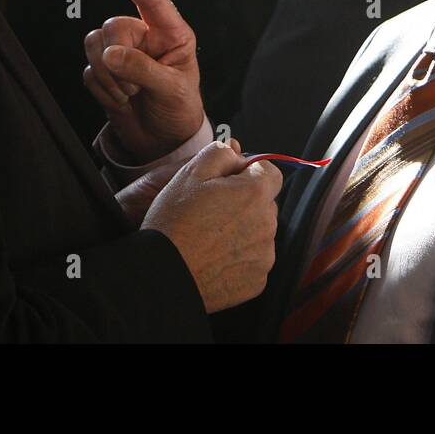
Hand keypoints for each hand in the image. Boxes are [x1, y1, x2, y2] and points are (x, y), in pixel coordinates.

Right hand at [83, 0, 205, 161]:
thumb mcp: (172, 89)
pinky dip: (102, 90)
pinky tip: (120, 100)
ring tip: (130, 93)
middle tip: (134, 86)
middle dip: (117, 59)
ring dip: (108, 76)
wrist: (164, 140)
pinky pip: (88, 70)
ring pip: (95, 44)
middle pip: (113, 27)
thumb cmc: (179, 109)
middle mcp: (145, 37)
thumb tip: (111, 54)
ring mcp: (123, 53)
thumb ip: (143, 69)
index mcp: (171, 33)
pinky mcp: (104, 71)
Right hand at [142, 140, 281, 313]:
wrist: (164, 275)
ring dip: (242, 229)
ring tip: (209, 236)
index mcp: (255, 194)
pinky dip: (239, 257)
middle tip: (212, 209)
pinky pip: (253, 260)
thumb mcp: (191, 173)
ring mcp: (264, 256)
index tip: (228, 180)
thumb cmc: (176, 223)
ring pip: (259, 232)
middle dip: (244, 201)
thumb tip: (237, 152)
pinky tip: (214, 257)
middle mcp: (267, 225)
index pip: (269, 171)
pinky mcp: (257, 281)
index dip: (248, 171)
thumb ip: (220, 152)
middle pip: (264, 203)